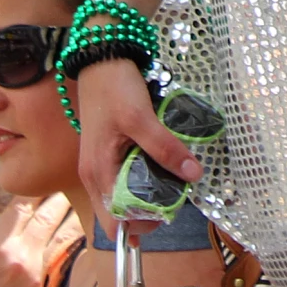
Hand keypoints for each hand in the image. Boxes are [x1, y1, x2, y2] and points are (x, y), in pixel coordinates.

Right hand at [77, 55, 200, 232]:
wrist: (102, 60)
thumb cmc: (116, 89)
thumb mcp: (142, 118)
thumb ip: (165, 148)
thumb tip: (192, 175)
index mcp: (97, 173)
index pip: (113, 222)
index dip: (139, 226)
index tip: (168, 213)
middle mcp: (93, 175)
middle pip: (117, 212)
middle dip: (145, 213)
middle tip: (175, 198)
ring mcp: (98, 164)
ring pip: (120, 195)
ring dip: (143, 195)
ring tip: (172, 183)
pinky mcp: (106, 152)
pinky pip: (121, 177)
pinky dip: (140, 179)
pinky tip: (160, 167)